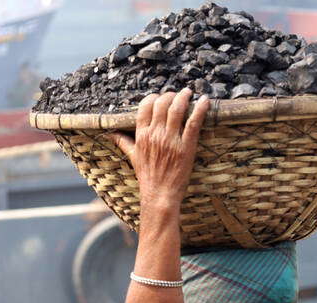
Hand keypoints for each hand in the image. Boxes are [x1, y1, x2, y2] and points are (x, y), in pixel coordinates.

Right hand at [108, 88, 210, 212]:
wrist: (160, 195)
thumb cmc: (147, 177)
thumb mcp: (133, 158)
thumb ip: (123, 142)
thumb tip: (112, 134)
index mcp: (142, 135)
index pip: (145, 106)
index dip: (154, 97)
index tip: (160, 97)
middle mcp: (155, 135)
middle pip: (162, 104)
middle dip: (170, 95)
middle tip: (177, 94)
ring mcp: (171, 140)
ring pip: (177, 109)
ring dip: (184, 97)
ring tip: (189, 92)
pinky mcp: (186, 147)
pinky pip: (193, 123)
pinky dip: (200, 110)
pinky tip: (204, 101)